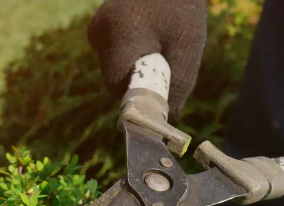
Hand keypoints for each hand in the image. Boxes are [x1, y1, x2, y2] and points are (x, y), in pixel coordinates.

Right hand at [88, 0, 206, 118]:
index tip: (158, 94)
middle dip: (140, 79)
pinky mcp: (98, 27)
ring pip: (114, 67)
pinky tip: (147, 35)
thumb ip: (178, 84)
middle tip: (166, 62)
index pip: (116, 86)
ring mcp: (96, 28)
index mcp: (118, 35)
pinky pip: (114, 54)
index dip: (138, 95)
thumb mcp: (188, 46)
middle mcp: (99, 32)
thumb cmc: (182, 6)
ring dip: (136, 65)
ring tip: (159, 41)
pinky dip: (132, 53)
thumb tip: (168, 116)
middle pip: (114, 78)